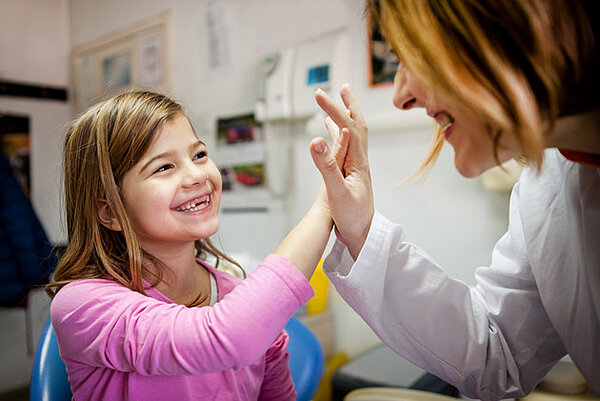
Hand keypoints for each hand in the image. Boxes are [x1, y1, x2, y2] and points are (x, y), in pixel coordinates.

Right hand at [310, 84, 373, 259]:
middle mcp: (359, 161)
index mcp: (358, 161)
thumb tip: (315, 139)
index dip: (333, 108)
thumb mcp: (336, 192)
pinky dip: (340, 137)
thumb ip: (326, 165)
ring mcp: (356, 168)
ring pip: (352, 136)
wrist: (363, 236)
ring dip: (345, 118)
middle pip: (357, 125)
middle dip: (349, 105)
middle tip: (342, 87)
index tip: (318, 94)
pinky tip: (334, 139)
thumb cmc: (352, 217)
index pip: (347, 126)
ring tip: (337, 105)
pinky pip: (346, 149)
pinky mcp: (351, 176)